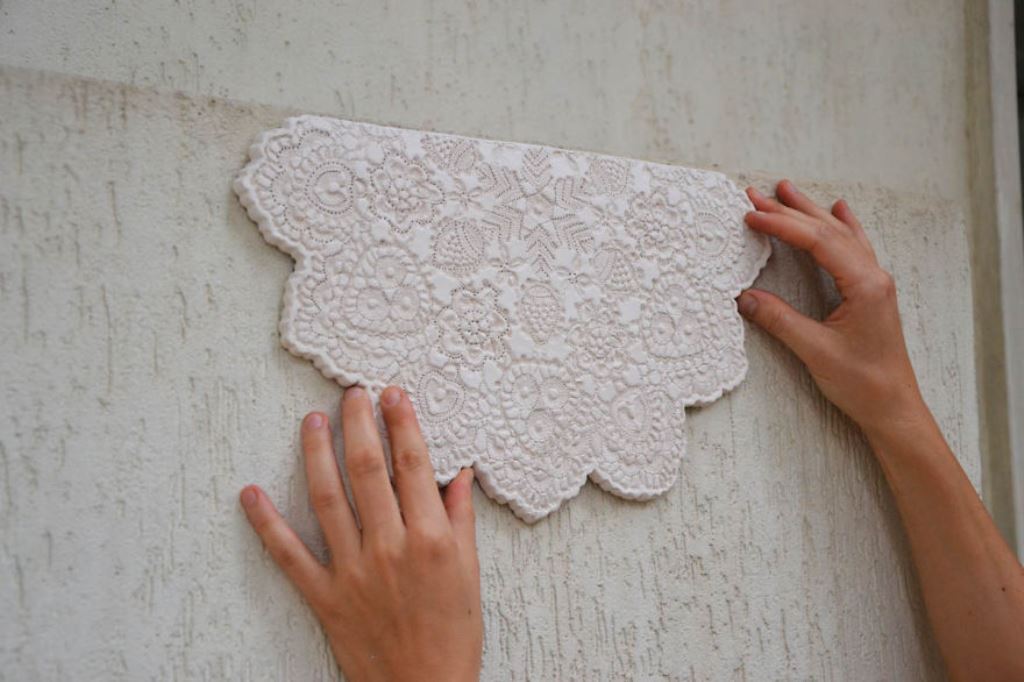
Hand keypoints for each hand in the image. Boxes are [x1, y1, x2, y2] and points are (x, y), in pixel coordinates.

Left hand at [240, 386, 481, 681]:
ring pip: (328, 498)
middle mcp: (389, 547)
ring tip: (312, 420)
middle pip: (368, 470)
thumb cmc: (453, 634)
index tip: (393, 395)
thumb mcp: (469, 573)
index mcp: (430, 538)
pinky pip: (289, 555)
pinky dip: (266, 523)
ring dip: (317, 454)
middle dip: (359, 424)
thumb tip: (458, 473)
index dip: (402, 424)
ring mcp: (352, 570)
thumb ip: (461, 520)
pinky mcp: (324, 596)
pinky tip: (252, 493)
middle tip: (352, 394)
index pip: (413, 466)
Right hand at [738, 180, 926, 434]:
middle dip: (790, 211)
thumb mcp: (815, 351)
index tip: (752, 215)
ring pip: (840, 234)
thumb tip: (744, 297)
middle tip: (757, 194)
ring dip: (810, 212)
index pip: (818, 242)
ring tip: (786, 191)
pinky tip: (839, 210)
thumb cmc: (863, 383)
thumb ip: (779, 320)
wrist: (893, 407)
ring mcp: (874, 283)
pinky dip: (842, 226)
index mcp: (864, 284)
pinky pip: (854, 247)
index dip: (782, 225)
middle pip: (828, 231)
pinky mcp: (870, 293)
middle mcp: (873, 276)